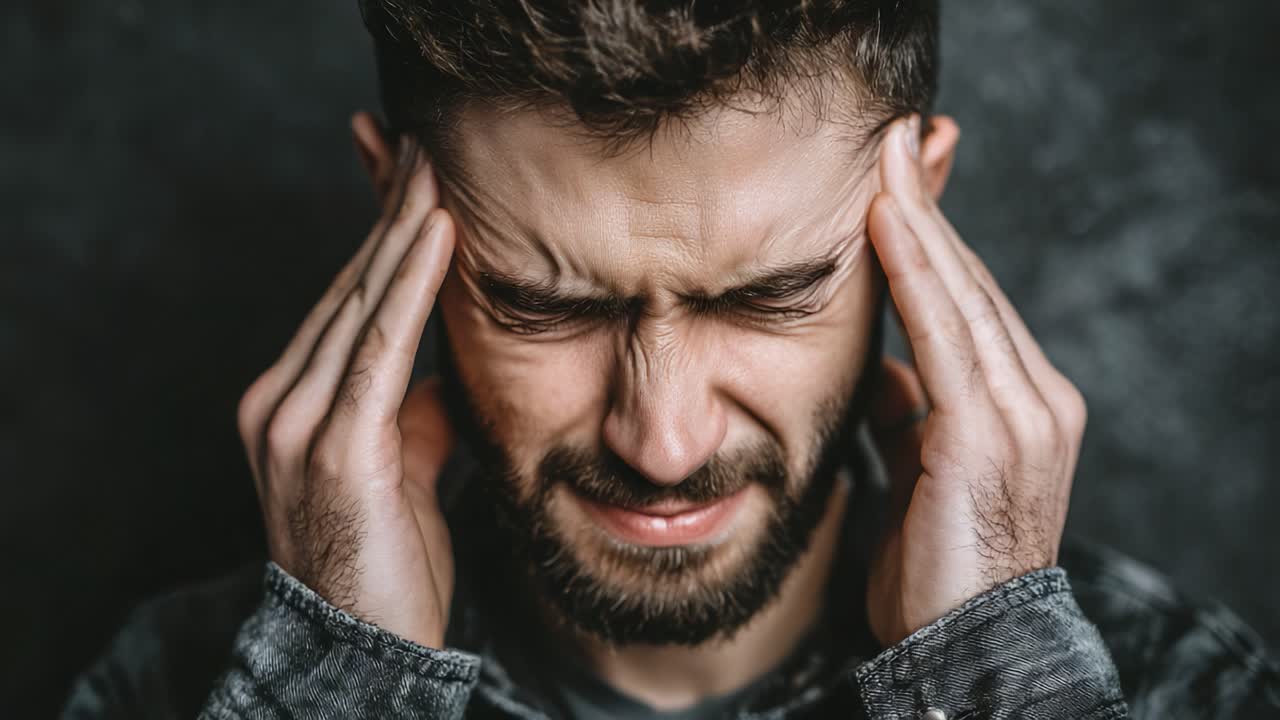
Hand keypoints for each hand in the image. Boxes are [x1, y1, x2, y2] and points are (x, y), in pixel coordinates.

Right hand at [235, 138, 456, 647]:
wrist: (364, 648)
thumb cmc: (388, 562)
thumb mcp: (406, 468)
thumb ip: (413, 410)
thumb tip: (440, 372)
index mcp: (292, 402)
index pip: (344, 301)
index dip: (380, 237)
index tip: (414, 181)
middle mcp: (280, 401)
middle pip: (348, 288)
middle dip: (390, 214)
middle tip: (427, 147)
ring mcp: (298, 422)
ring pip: (360, 303)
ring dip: (403, 230)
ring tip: (435, 169)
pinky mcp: (335, 446)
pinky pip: (379, 345)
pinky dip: (409, 284)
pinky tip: (436, 234)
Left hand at [864, 115, 1087, 646]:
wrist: (963, 649)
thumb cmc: (935, 569)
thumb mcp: (919, 472)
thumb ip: (910, 414)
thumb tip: (887, 368)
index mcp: (1023, 407)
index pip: (970, 305)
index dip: (931, 241)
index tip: (893, 183)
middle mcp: (1037, 400)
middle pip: (972, 285)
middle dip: (927, 210)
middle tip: (891, 143)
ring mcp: (1023, 415)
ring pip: (962, 296)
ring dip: (918, 222)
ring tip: (884, 160)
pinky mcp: (988, 435)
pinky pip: (945, 334)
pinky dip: (916, 274)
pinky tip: (887, 224)